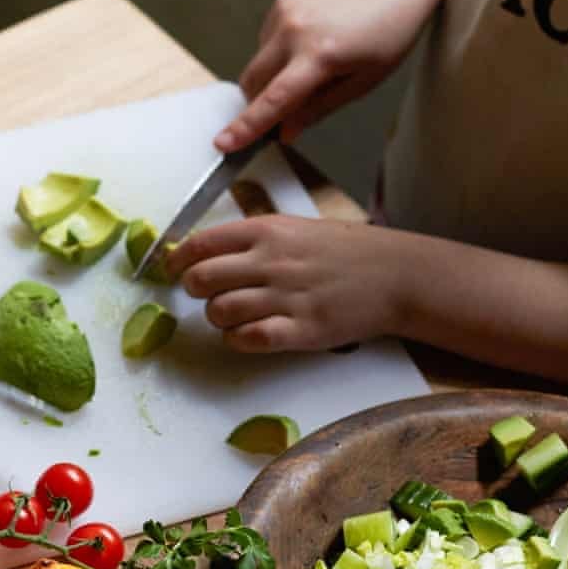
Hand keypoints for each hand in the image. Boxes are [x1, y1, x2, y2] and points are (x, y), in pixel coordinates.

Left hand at [170, 216, 412, 352]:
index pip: (201, 244)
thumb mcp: (296, 228)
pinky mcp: (301, 330)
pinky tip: (248, 334)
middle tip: (204, 295)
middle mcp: (272, 261)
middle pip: (201, 279)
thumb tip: (204, 250)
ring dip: (217, 318)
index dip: (177, 260)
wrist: (394, 274)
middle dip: (193, 291)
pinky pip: (249, 338)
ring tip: (232, 316)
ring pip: (220, 312)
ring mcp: (286, 296)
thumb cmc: (344, 250)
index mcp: (267, 231)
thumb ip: (253, 238)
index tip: (173, 270)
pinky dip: (238, 339)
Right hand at [214, 0, 445, 151]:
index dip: (247, 127)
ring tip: (315, 63)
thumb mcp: (364, 81)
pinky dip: (279, 53)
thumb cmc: (390, 30)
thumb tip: (286, 132)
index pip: (274, 100)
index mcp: (321, 55)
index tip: (224, 143)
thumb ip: (319, 108)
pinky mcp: (282, 0)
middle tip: (289, 108)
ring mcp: (285, 11)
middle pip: (253, 82)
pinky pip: (266, 41)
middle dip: (259, 102)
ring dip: (273, 76)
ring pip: (259, 62)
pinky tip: (311, 42)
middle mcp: (295, 30)